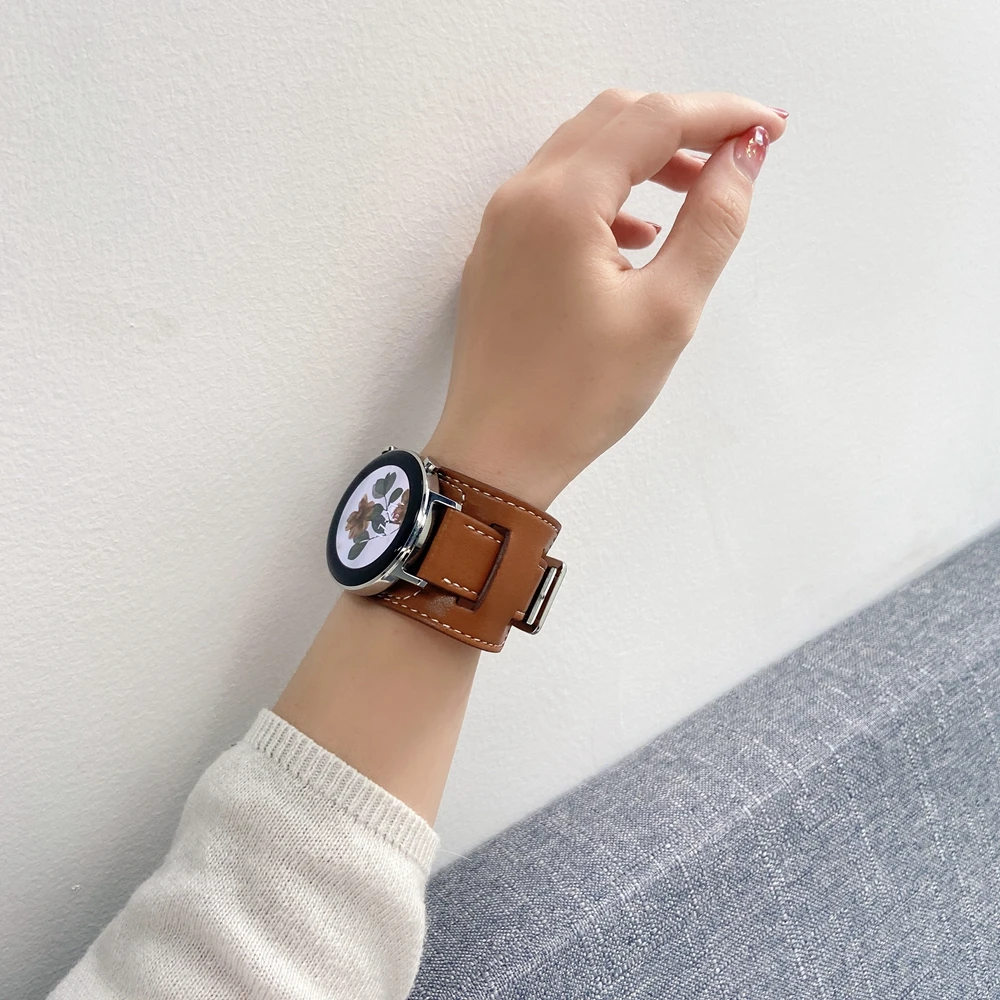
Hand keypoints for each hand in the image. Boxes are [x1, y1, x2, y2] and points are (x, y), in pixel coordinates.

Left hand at [425, 90, 787, 507]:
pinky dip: (606, 194)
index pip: (655, 119)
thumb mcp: (668, 310)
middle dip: (683, 126)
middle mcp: (522, 196)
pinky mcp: (497, 252)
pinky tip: (638, 237)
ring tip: (696, 196)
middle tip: (737, 156)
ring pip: (582, 152)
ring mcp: (502, 223)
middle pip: (613, 119)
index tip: (771, 128)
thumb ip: (713, 221)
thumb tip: (746, 155)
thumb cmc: (579, 397)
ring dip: (643, 158)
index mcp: (563, 202)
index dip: (722, 113)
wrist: (497, 455)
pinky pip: (556, 193)